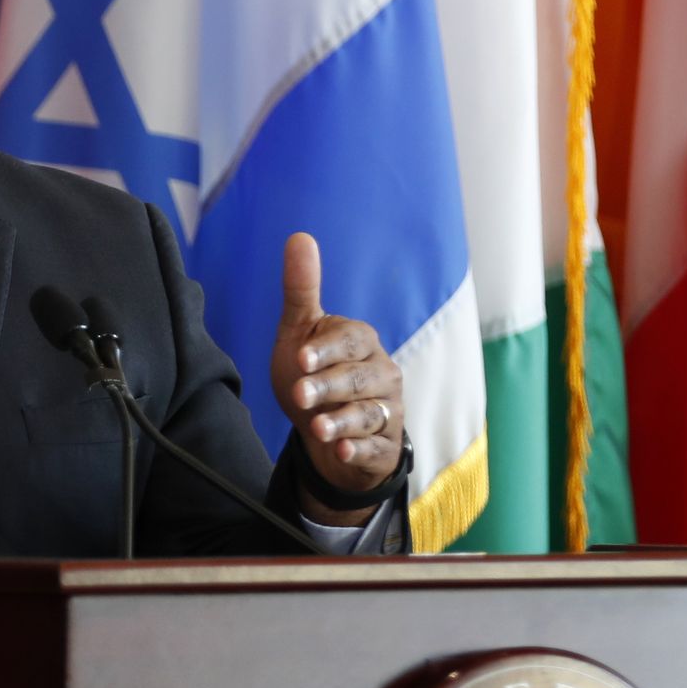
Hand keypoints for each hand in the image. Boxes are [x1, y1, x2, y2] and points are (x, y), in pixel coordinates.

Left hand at [270, 232, 405, 523]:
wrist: (324, 431)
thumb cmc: (312, 373)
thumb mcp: (300, 332)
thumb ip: (301, 290)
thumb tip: (299, 236)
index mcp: (361, 342)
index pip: (347, 342)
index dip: (324, 351)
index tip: (300, 358)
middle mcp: (381, 373)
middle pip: (358, 379)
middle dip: (328, 387)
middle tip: (300, 396)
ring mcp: (387, 410)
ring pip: (369, 414)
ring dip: (344, 422)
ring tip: (319, 429)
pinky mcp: (384, 444)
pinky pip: (376, 447)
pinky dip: (360, 450)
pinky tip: (343, 451)